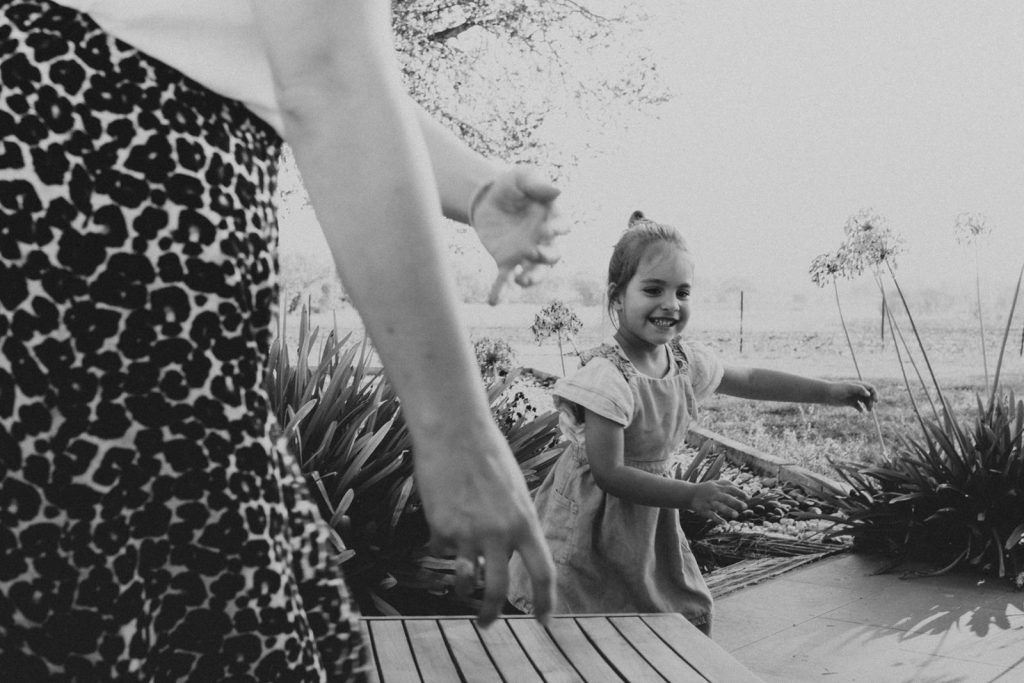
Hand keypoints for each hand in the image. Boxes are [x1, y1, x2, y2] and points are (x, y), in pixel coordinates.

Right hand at [414, 423, 554, 625]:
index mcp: (525, 522)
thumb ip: (514, 524)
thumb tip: (510, 554)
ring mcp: (468, 534)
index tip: (544, 621)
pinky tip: (441, 520)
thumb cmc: (487, 456)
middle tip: (486, 624)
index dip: (545, 601)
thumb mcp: (514, 491)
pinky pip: (442, 550)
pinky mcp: (440, 529)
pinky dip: (442, 544)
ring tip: (463, 589)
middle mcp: (499, 533)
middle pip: (499, 590)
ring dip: (463, 590)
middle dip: (491, 614)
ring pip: (466, 580)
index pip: (543, 573)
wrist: (453, 433)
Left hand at [470, 167, 567, 304]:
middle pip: (553, 256)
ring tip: (521, 279)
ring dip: (532, 279)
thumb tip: (557, 190)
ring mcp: (525, 254)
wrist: (488, 199)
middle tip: (534, 251)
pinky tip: (494, 301)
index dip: (558, 229)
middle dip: (546, 256)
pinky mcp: (507, 262)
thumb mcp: (522, 177)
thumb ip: (537, 183)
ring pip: (536, 273)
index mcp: (551, 219)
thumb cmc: (512, 186)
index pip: (562, 227)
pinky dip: (502, 292)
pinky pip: (506, 281)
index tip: (550, 228)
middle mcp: (543, 241)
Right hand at [688, 480, 748, 524]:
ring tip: (736, 515)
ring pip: (719, 506)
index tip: (748, 497)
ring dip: (727, 510)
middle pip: (726, 498)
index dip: (740, 492)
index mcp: (718, 487)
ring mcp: (709, 502)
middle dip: (736, 502)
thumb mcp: (714, 483)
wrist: (689, 494)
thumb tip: (741, 487)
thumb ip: (727, 484)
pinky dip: (717, 519)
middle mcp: (714, 494)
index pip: (731, 489)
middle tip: (745, 506)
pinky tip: (724, 523)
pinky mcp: (704, 510)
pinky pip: (711, 515)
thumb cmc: (705, 489)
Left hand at [831, 381, 877, 411]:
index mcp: (858, 385)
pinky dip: (861, 409)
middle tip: (870, 407)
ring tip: (868, 410)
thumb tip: (869, 394)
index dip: (875, 394)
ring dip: (868, 406)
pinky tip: (861, 411)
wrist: (827, 394)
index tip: (876, 401)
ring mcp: (854, 397)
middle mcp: (857, 391)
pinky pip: (859, 406)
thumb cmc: (837, 389)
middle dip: (871, 401)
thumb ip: (859, 389)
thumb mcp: (849, 388)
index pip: (871, 388)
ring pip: (865, 402)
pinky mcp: (850, 402)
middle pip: (869, 396)